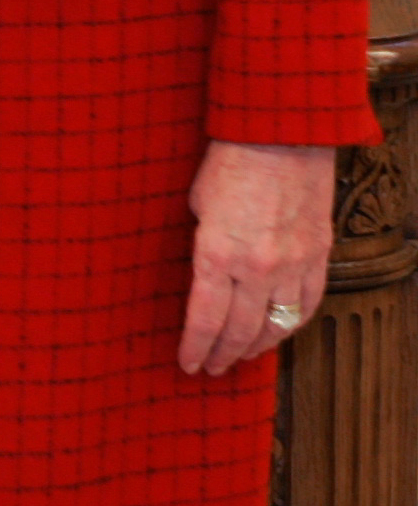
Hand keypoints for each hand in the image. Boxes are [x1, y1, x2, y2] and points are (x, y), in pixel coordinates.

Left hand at [179, 140, 333, 375]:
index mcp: (217, 253)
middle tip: (211, 368)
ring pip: (275, 325)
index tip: (187, 363)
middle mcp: (257, 268)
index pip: (205, 318)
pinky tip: (277, 332)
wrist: (281, 137)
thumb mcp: (196, 204)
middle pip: (240, 329)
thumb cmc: (229, 162)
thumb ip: (202, 244)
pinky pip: (305, 305)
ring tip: (240, 357)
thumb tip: (203, 271)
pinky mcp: (318, 258)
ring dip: (256, 347)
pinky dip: (290, 325)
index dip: (195, 346)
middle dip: (222, 354)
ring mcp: (292, 266)